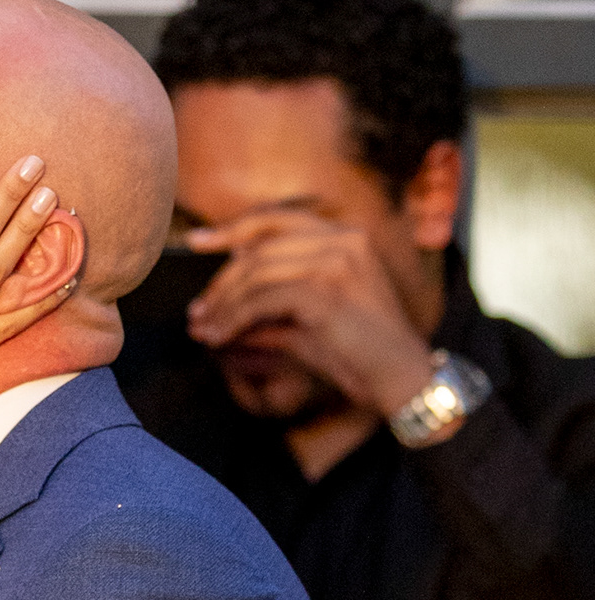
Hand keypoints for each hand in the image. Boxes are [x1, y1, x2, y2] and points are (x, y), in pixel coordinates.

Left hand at [184, 211, 435, 417]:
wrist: (402, 379)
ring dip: (222, 304)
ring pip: (257, 272)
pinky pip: (262, 299)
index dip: (234, 228)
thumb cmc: (358, 355)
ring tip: (202, 330)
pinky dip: (233, 319)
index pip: (277, 219)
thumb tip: (218, 311)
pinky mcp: (326, 292)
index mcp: (345, 236)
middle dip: (221, 282)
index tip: (198, 242)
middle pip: (260, 248)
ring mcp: (337, 262)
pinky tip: (218, 338)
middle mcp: (343, 240)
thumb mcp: (308, 323)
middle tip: (196, 312)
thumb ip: (270, 308)